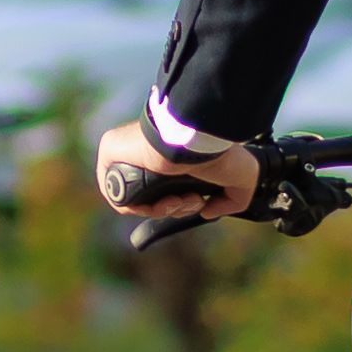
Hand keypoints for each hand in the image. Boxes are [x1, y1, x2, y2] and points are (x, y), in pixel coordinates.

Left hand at [90, 122, 260, 224]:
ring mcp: (129, 156)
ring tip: (180, 199)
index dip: (182, 204)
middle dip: (176, 208)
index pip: (167, 191)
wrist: (198, 140)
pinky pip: (117, 195)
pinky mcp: (111, 153)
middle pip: (153, 199)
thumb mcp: (240, 180)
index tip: (197, 202)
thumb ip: (231, 201)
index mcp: (171, 159)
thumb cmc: (221, 153)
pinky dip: (138, 207)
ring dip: (162, 210)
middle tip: (192, 200)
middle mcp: (149, 157)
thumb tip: (208, 211)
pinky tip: (161, 201)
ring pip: (136, 201)